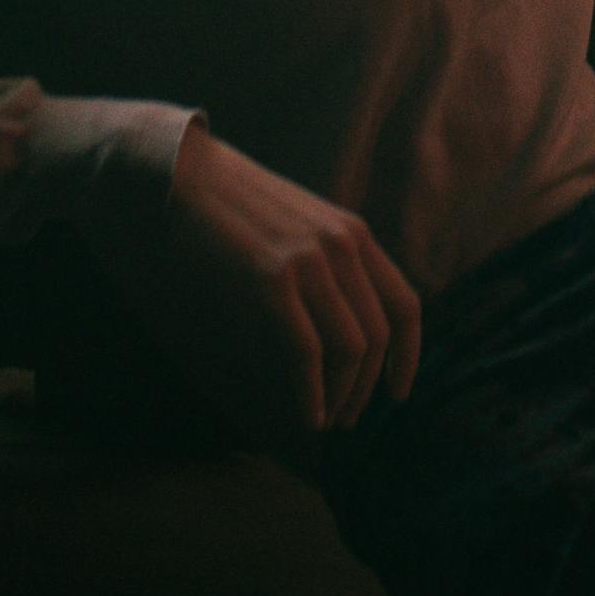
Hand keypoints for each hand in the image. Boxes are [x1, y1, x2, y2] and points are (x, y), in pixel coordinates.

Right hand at [47, 105, 422, 437]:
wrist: (186, 175)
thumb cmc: (237, 209)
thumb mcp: (301, 229)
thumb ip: (330, 270)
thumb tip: (345, 337)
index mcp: (354, 234)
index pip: (405, 305)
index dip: (408, 356)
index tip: (398, 393)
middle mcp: (342, 245)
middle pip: (379, 336)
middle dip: (368, 387)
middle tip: (350, 418)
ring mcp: (309, 261)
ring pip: (349, 348)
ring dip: (342, 395)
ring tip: (327, 419)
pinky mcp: (272, 281)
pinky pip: (307, 352)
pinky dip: (311, 392)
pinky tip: (307, 415)